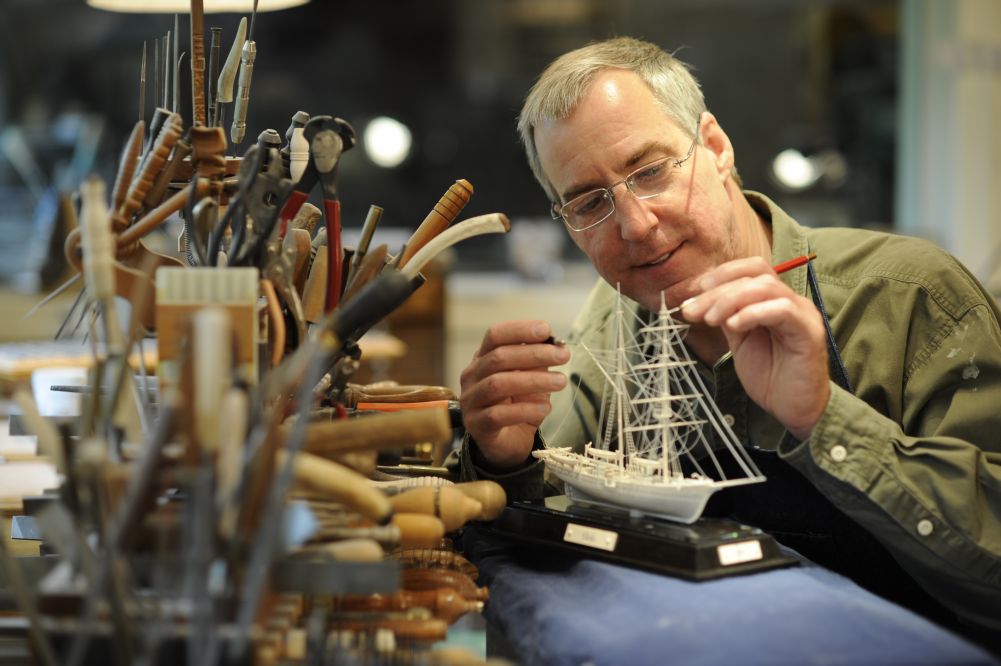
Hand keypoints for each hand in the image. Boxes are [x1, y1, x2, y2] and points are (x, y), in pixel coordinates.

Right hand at [459, 320, 570, 467]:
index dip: (519, 330)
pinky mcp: (477, 425)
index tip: (546, 330)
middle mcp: (472, 376)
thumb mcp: (531, 379)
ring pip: (498, 384)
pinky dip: (525, 409)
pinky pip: (499, 414)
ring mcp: (471, 401)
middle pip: (499, 358)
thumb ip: (538, 363)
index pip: (495, 335)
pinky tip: (546, 408)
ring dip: (534, 380)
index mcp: (483, 358)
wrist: (507, 443)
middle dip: (534, 354)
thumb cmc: (518, 405)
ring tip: (560, 381)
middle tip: (563, 356)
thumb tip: (557, 345)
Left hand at [681, 257, 829, 439]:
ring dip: (731, 299)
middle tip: (693, 310)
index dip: (721, 275)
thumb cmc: (771, 377)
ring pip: (766, 287)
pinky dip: (754, 313)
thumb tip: (702, 300)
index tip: (695, 291)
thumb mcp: (740, 341)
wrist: (795, 409)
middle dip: (718, 290)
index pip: (751, 270)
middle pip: (755, 275)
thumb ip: (728, 317)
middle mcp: (791, 302)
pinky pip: (783, 310)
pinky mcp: (809, 332)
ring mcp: (802, 315)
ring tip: (710, 319)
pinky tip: (734, 325)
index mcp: (774, 301)